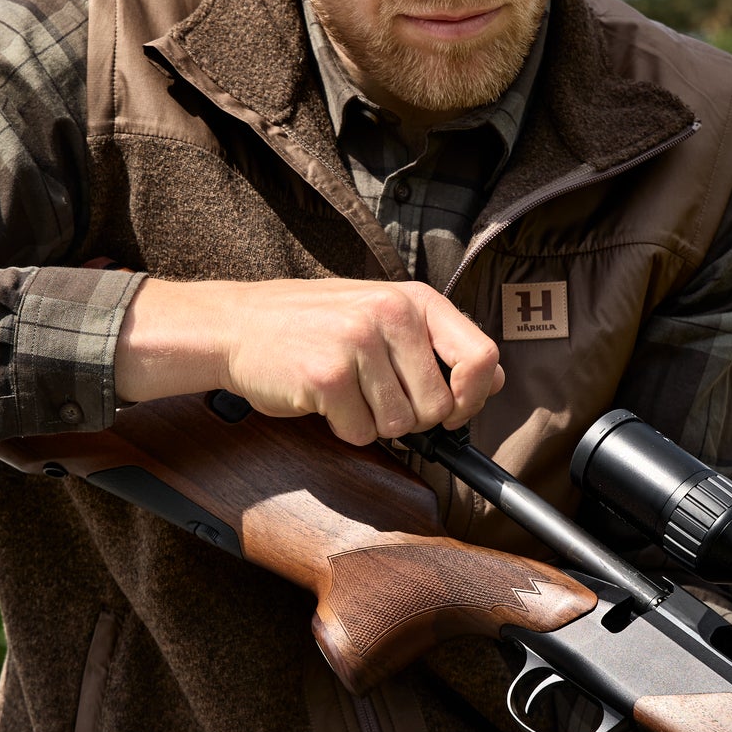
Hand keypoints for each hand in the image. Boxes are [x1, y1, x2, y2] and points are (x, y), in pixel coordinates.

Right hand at [114, 275, 502, 444]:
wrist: (236, 325)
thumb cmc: (312, 325)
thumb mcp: (381, 314)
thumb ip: (435, 343)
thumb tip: (494, 380)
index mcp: (413, 298)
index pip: (482, 356)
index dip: (473, 397)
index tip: (452, 411)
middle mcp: (391, 313)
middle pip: (439, 406)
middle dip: (411, 418)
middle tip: (373, 397)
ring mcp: (359, 342)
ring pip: (400, 425)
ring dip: (372, 423)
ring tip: (344, 392)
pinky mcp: (328, 375)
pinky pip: (360, 433)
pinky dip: (342, 429)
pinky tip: (321, 399)